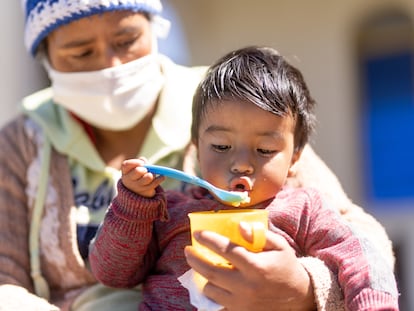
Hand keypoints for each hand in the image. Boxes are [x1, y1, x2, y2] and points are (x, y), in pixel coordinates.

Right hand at [121, 158, 163, 196]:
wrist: (137, 193)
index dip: (135, 162)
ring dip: (153, 174)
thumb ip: (140, 162)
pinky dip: (160, 179)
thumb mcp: (136, 168)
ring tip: (152, 174)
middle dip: (144, 169)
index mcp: (125, 172)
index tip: (141, 163)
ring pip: (148, 177)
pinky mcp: (145, 192)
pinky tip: (162, 177)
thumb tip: (144, 162)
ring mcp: (137, 187)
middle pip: (138, 171)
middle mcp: (129, 180)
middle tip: (145, 170)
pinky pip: (155, 183)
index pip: (126, 165)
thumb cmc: (137, 176)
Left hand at [184, 225, 315, 310]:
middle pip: (211, 271)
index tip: (197, 233)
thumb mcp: (279, 246)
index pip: (226, 250)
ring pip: (211, 289)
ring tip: (200, 265)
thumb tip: (239, 226)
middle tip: (187, 250)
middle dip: (195, 259)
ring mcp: (242, 302)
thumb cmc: (286, 266)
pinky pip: (217, 303)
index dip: (209, 240)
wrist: (299, 298)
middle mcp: (246, 285)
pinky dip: (211, 292)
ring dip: (202, 276)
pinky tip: (210, 282)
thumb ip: (259, 234)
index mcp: (256, 266)